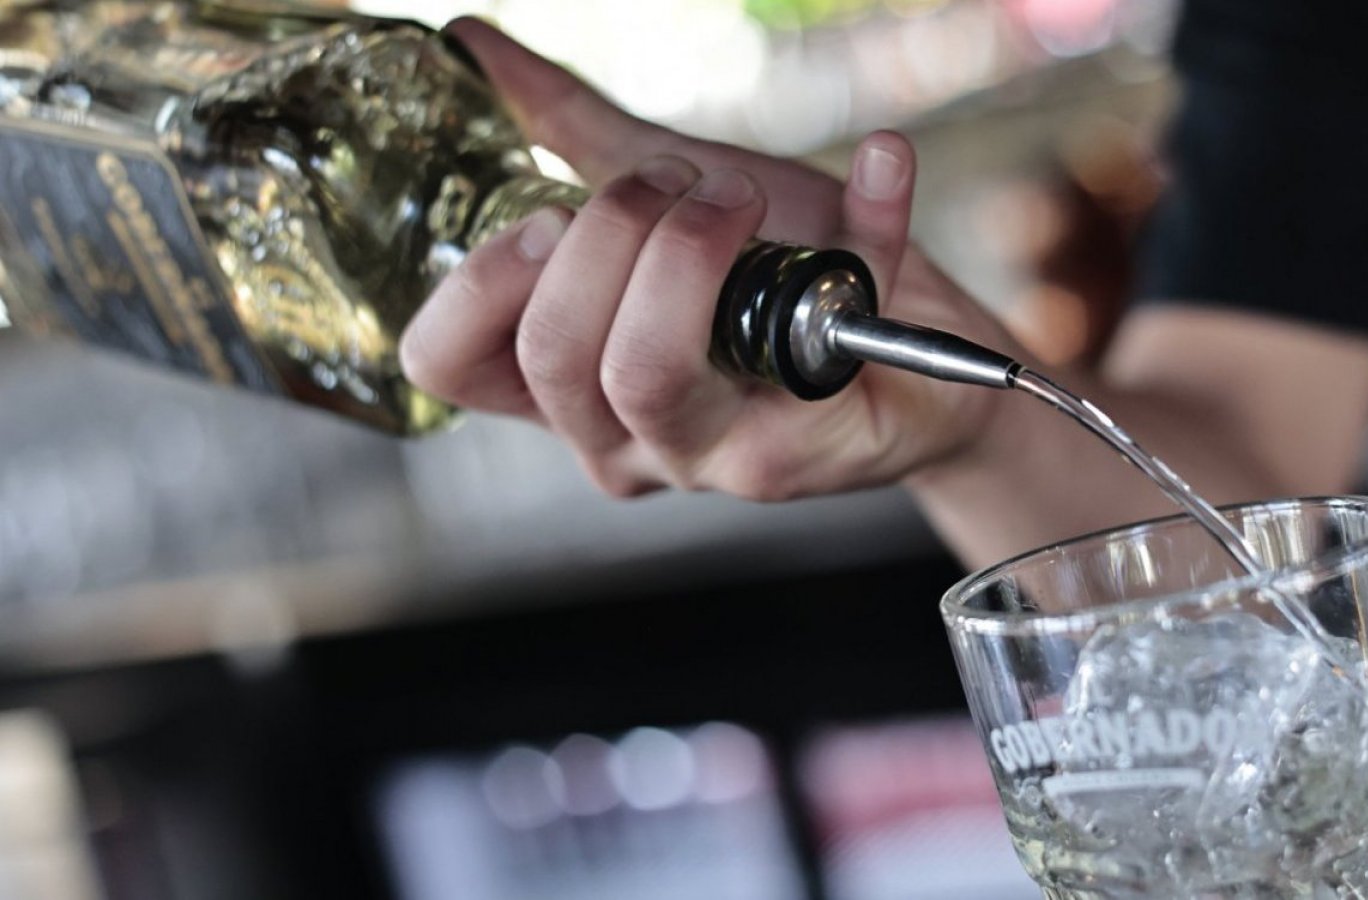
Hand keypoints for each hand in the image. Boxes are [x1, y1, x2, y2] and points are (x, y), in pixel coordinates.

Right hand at [401, 19, 1019, 499]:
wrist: (912, 360)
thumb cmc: (773, 283)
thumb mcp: (665, 202)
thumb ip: (566, 133)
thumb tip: (472, 43)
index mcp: (562, 384)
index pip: (449, 363)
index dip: (479, 278)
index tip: (549, 214)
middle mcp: (619, 437)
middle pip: (555, 353)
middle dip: (609, 233)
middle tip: (674, 183)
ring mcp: (708, 455)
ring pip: (646, 371)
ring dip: (690, 247)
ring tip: (737, 195)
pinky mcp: (805, 447)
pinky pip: (821, 328)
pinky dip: (866, 218)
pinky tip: (885, 161)